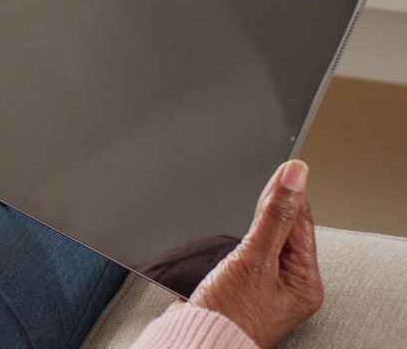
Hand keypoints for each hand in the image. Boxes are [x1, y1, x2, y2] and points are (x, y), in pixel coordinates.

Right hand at [189, 160, 323, 347]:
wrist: (194, 341)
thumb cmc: (227, 316)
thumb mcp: (253, 258)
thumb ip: (274, 214)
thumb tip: (295, 175)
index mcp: (305, 282)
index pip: (302, 224)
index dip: (292, 193)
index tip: (286, 167)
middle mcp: (289, 286)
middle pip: (285, 231)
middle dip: (273, 208)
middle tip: (265, 183)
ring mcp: (264, 288)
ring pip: (264, 241)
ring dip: (254, 223)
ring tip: (246, 206)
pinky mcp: (240, 288)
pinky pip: (246, 254)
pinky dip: (239, 241)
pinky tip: (229, 237)